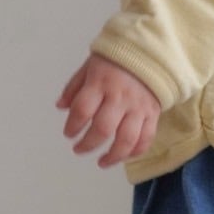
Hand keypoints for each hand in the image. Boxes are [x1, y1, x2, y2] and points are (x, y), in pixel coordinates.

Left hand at [55, 54, 160, 168]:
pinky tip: (124, 156)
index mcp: (100, 83)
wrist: (150, 51)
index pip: (82, 110)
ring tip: (102, 162)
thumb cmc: (115, 59)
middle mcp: (120, 98)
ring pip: (126, 139)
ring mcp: (138, 107)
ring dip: (113, 156)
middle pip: (103, 129)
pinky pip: (146, 138)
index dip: (72, 126)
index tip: (68, 133)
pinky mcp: (153, 113)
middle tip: (78, 150)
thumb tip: (60, 107)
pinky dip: (135, 152)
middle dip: (88, 145)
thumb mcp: (89, 66)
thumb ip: (74, 87)